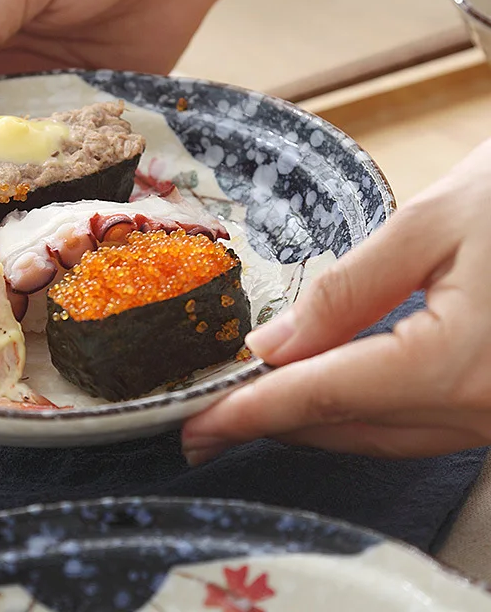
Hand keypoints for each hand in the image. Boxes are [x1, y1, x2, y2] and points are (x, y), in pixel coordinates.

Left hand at [183, 138, 490, 462]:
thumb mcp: (430, 225)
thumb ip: (346, 292)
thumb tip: (275, 347)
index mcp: (457, 362)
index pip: (323, 395)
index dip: (251, 412)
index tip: (197, 426)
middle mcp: (482, 408)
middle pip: (348, 426)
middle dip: (271, 422)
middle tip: (208, 421)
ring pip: (380, 434)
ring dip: (311, 422)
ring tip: (252, 410)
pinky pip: (414, 423)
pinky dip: (358, 413)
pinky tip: (325, 396)